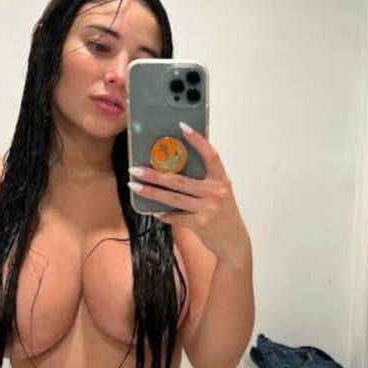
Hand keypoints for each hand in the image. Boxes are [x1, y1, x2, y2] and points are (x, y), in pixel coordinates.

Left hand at [127, 122, 250, 265]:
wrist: (233, 241)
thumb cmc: (223, 214)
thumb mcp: (220, 193)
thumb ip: (204, 181)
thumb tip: (173, 169)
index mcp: (221, 180)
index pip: (211, 155)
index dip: (197, 140)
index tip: (182, 127)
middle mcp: (216, 192)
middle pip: (180, 180)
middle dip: (154, 174)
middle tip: (135, 168)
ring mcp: (208, 208)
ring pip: (173, 198)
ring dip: (150, 191)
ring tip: (134, 185)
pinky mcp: (200, 224)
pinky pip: (175, 216)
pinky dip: (163, 213)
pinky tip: (152, 209)